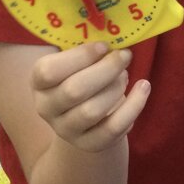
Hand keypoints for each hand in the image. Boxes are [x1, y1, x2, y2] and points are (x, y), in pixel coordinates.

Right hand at [31, 42, 149, 152]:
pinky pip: (114, 128)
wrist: (86, 121)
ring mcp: (66, 130)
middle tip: (125, 56)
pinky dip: (134, 106)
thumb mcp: (76, 64)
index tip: (105, 46)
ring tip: (125, 75)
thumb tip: (114, 40)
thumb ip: (87, 52)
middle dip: (106, 69)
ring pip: (92, 111)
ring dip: (116, 87)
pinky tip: (144, 87)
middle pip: (74, 91)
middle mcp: (47, 108)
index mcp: (39, 83)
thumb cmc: (83, 78)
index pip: (48, 71)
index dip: (80, 56)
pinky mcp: (90, 143)